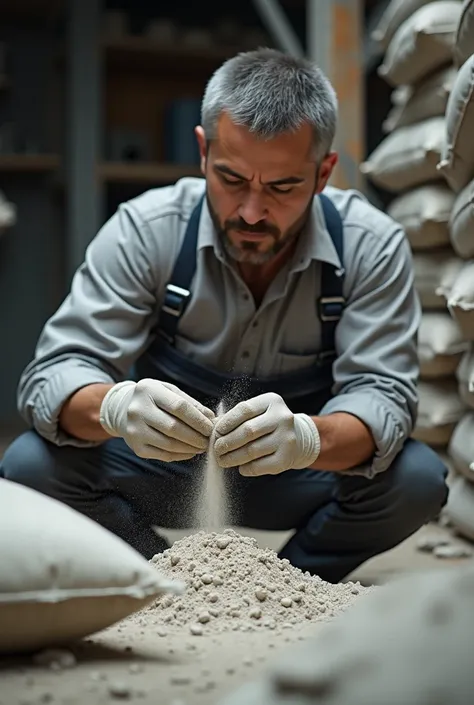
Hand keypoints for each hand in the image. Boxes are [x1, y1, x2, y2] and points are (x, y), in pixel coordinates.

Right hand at [100, 379, 214, 460]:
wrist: (123, 409)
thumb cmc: (154, 398)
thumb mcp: (169, 392)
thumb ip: (190, 403)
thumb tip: (212, 419)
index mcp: (148, 390)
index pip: (178, 406)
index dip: (198, 419)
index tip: (211, 427)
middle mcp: (138, 410)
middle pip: (173, 427)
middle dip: (196, 436)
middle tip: (208, 440)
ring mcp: (134, 430)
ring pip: (169, 444)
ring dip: (190, 448)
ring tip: (202, 446)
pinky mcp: (135, 447)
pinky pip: (163, 455)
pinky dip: (180, 455)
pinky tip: (190, 452)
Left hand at [213, 392, 320, 475]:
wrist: (298, 438)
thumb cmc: (267, 424)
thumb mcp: (256, 414)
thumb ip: (235, 418)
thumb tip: (211, 428)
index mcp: (272, 401)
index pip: (245, 410)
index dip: (227, 422)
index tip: (216, 432)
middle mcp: (282, 417)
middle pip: (248, 431)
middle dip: (227, 442)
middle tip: (216, 449)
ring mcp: (287, 438)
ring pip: (252, 450)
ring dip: (233, 457)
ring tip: (222, 460)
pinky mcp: (287, 457)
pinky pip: (260, 466)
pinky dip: (247, 468)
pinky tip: (241, 468)